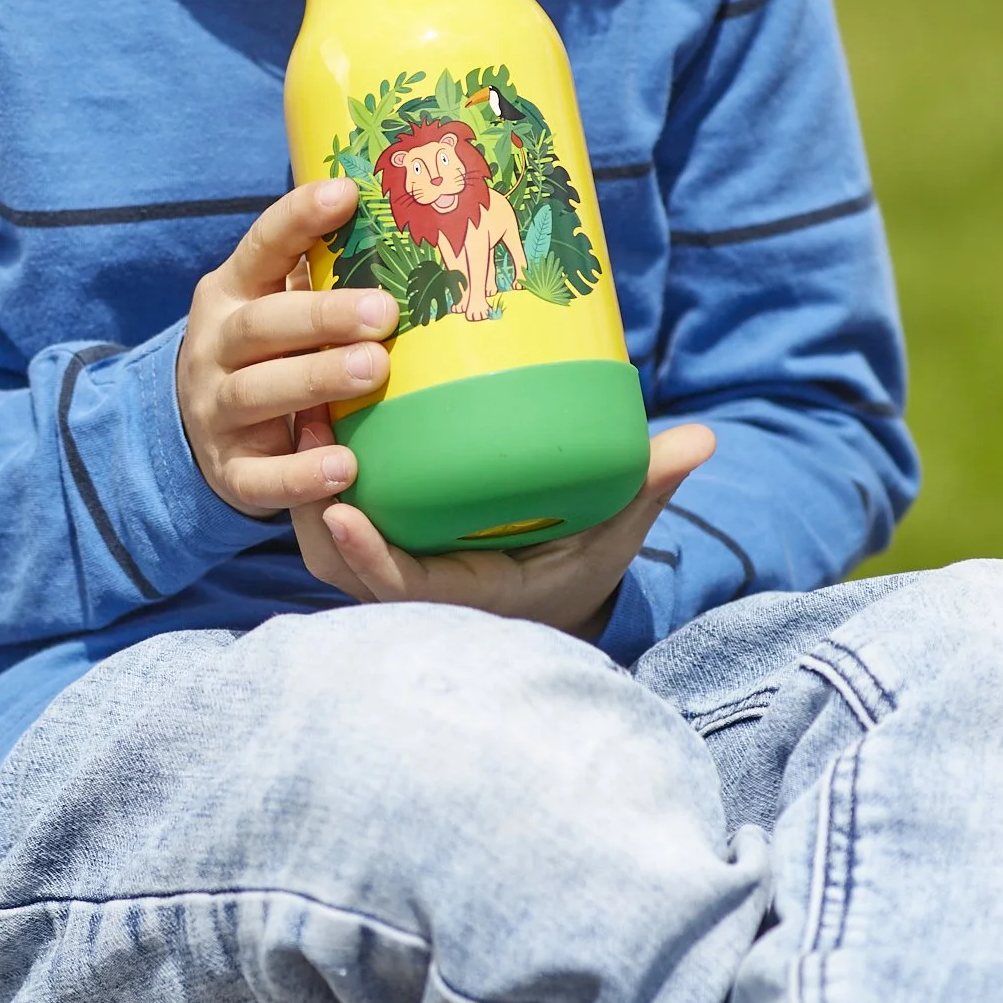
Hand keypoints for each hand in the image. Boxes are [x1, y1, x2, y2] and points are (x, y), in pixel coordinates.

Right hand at [177, 179, 396, 516]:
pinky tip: (344, 468)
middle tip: (383, 312)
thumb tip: (411, 217)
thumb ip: (324, 269)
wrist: (207, 429)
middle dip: (322, 316)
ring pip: (257, 393)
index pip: (262, 246)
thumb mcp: (280, 301)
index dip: (299, 219)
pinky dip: (299, 475)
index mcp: (234, 292)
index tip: (346, 192)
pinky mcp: (230, 470)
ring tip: (373, 371)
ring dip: (315, 381)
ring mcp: (217, 409)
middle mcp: (216, 346)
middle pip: (262, 326)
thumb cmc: (273, 348)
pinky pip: (259, 478)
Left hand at [290, 423, 715, 637]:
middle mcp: (413, 590)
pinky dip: (307, 472)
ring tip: (299, 404)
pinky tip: (306, 406)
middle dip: (310, 504)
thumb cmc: (579, 563)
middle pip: (336, 561)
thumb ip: (646, 485)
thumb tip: (703, 439)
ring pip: (318, 538)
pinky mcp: (373, 538)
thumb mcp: (615, 529)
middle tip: (305, 428)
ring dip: (299, 480)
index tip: (341, 512)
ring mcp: (387, 564)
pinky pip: (323, 515)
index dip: (368, 556)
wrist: (545, 591)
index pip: (403, 587)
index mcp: (465, 598)